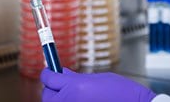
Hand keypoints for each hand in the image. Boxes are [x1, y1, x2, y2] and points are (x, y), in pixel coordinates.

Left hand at [41, 68, 156, 101]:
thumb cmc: (121, 92)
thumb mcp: (97, 78)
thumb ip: (76, 77)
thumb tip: (62, 73)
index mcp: (74, 87)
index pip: (49, 78)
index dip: (49, 72)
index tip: (50, 70)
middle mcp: (70, 101)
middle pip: (48, 95)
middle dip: (52, 88)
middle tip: (60, 84)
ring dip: (59, 99)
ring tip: (72, 95)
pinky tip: (80, 101)